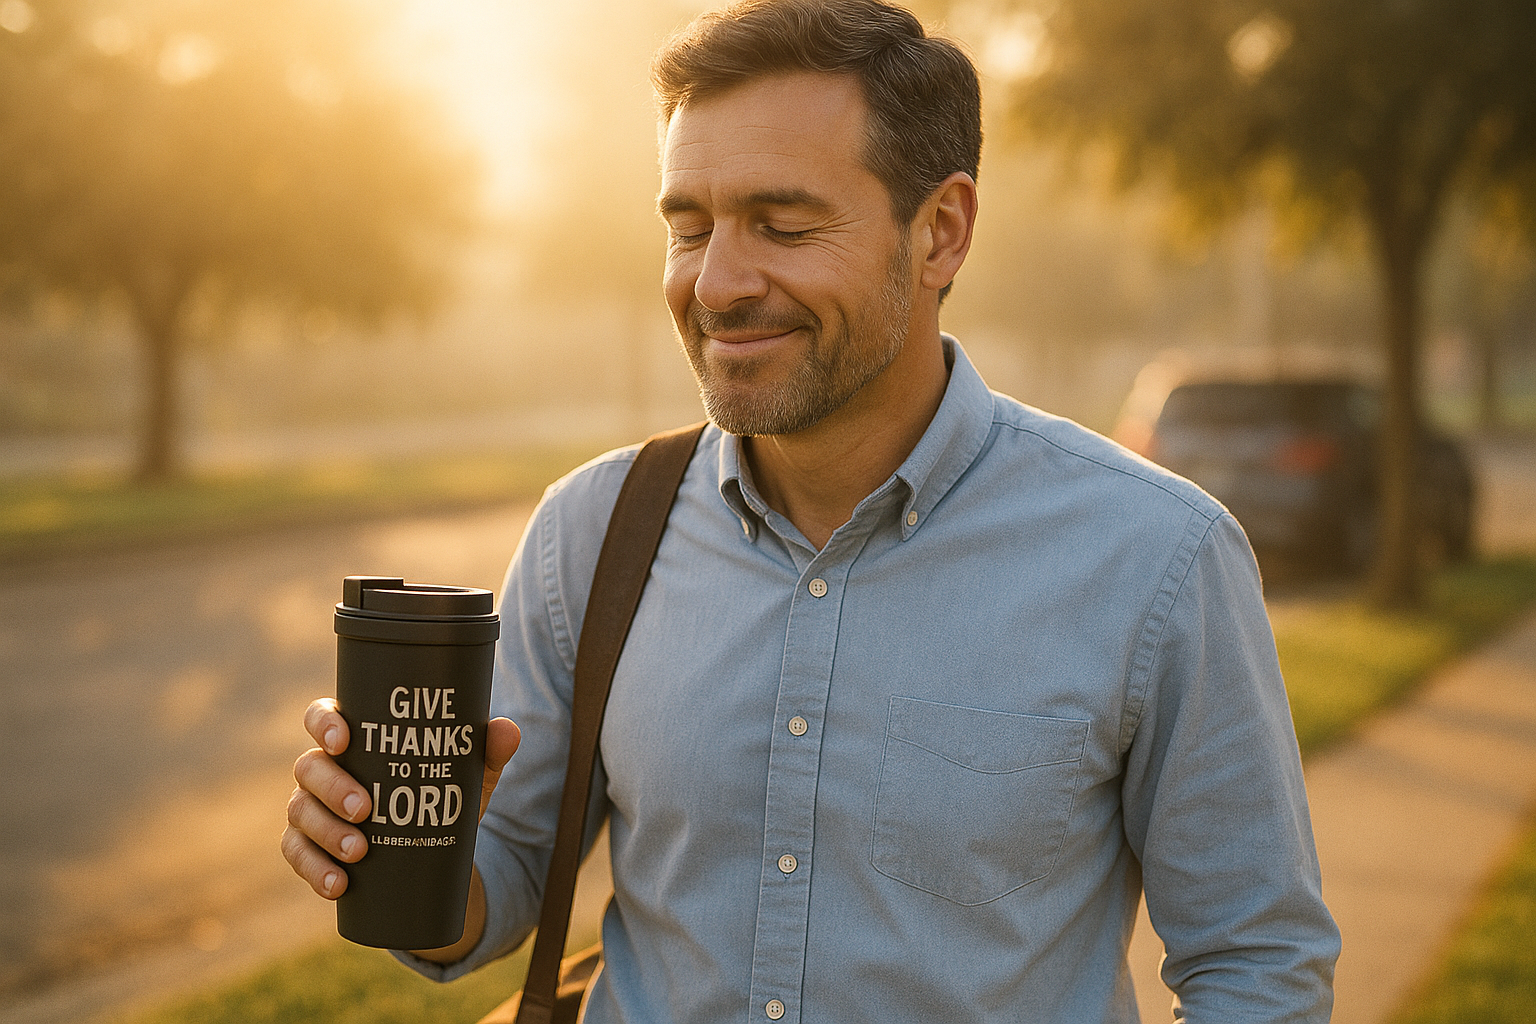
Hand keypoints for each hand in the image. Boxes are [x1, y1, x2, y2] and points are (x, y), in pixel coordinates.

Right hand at [281, 696, 520, 898]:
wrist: (433, 849)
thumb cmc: (438, 792)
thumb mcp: (465, 775)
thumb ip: (486, 752)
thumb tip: (508, 731)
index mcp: (352, 738)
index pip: (322, 717)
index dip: (324, 724)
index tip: (344, 741)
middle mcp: (323, 768)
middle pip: (309, 768)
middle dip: (333, 788)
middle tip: (367, 809)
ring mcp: (311, 807)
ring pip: (300, 812)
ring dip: (326, 832)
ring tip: (360, 852)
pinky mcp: (309, 846)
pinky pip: (297, 855)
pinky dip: (314, 870)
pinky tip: (337, 885)